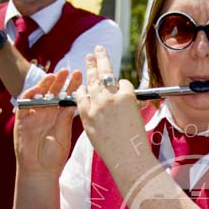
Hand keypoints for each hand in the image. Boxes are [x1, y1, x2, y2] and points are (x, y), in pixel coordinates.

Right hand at [14, 69, 81, 175]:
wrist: (40, 171)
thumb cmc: (54, 157)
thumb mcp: (63, 136)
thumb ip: (66, 120)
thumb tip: (74, 101)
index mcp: (59, 117)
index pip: (66, 97)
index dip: (72, 86)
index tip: (80, 76)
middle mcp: (47, 113)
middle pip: (54, 93)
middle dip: (61, 81)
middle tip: (69, 71)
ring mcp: (34, 116)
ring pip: (39, 95)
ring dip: (46, 85)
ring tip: (55, 76)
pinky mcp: (22, 120)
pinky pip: (24, 104)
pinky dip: (30, 95)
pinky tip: (38, 89)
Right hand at [74, 46, 150, 169]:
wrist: (128, 158)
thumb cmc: (115, 152)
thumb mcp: (95, 135)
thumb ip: (94, 118)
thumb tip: (98, 107)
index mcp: (86, 115)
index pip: (80, 95)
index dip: (83, 87)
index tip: (84, 82)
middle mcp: (95, 104)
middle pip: (91, 79)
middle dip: (90, 65)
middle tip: (90, 55)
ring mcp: (110, 99)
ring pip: (104, 74)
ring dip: (101, 60)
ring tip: (100, 50)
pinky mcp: (125, 97)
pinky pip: (124, 83)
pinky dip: (124, 85)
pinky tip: (125, 90)